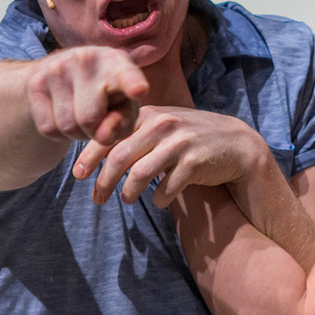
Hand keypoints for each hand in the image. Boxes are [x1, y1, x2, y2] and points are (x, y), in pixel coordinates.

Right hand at [26, 46, 149, 146]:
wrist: (62, 75)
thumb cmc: (107, 95)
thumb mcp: (124, 106)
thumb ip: (123, 123)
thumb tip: (103, 136)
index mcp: (117, 61)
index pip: (125, 75)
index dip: (132, 83)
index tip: (140, 90)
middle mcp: (86, 58)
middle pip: (90, 119)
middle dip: (95, 131)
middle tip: (98, 119)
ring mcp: (57, 68)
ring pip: (68, 126)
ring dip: (77, 133)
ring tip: (83, 115)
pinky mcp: (35, 83)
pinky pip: (49, 128)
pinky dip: (59, 133)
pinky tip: (65, 113)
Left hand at [73, 106, 266, 206]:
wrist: (237, 145)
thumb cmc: (192, 139)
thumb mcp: (163, 128)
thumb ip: (135, 134)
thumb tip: (97, 153)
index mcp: (149, 114)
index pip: (110, 134)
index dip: (90, 156)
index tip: (78, 175)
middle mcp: (163, 125)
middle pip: (120, 156)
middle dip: (104, 181)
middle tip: (97, 199)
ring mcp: (180, 143)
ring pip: (139, 174)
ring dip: (129, 193)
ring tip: (127, 200)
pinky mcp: (195, 162)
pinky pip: (166, 187)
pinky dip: (159, 198)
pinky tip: (159, 200)